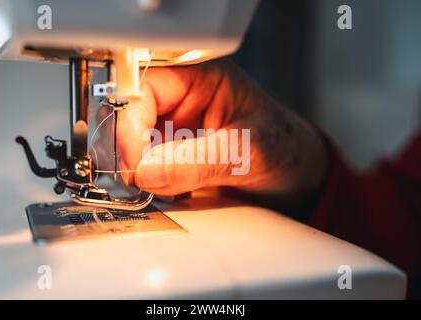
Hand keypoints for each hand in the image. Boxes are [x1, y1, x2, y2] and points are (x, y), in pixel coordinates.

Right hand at [94, 59, 326, 208]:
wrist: (295, 176)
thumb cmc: (285, 148)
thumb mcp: (249, 151)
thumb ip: (200, 161)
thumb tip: (147, 171)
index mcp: (200, 76)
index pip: (144, 89)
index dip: (131, 125)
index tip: (135, 164)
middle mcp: (180, 98)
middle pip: (128, 117)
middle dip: (130, 151)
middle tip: (140, 181)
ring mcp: (173, 127)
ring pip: (130, 145)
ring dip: (138, 171)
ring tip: (167, 187)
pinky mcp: (171, 154)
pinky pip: (142, 167)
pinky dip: (148, 183)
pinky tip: (171, 190)